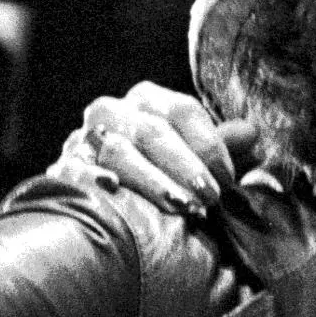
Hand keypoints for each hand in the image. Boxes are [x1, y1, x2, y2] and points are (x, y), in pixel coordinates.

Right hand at [54, 84, 238, 219]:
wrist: (115, 215)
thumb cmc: (170, 180)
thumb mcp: (200, 163)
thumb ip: (221, 149)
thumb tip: (251, 133)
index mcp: (150, 101)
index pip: (182, 111)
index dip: (210, 145)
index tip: (228, 179)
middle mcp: (114, 112)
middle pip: (152, 132)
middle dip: (185, 167)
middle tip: (210, 198)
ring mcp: (85, 138)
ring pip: (119, 152)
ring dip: (153, 181)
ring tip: (182, 208)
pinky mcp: (64, 166)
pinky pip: (77, 169)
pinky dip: (94, 178)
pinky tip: (114, 189)